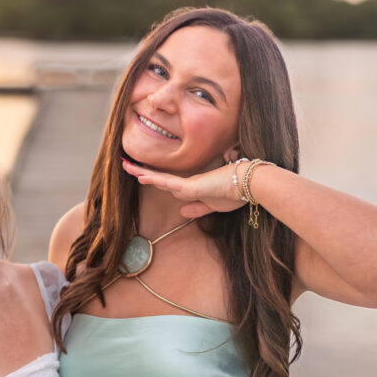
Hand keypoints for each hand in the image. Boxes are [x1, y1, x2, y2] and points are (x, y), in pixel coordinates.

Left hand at [121, 159, 244, 218]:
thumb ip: (198, 208)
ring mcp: (189, 183)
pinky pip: (167, 182)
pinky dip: (153, 179)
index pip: (170, 184)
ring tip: (125, 166)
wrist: (251, 183)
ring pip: (160, 178)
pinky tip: (140, 176)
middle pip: (161, 179)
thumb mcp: (215, 206)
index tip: (142, 176)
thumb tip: (182, 211)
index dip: (155, 180)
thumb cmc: (237, 193)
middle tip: (127, 166)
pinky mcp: (191, 186)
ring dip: (142, 173)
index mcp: (194, 187)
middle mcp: (189, 183)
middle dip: (144, 173)